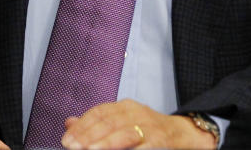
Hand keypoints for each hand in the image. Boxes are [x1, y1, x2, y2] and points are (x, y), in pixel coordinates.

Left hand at [61, 100, 216, 149]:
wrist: (184, 132)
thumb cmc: (149, 129)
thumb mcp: (122, 121)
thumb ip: (96, 122)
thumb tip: (69, 123)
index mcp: (123, 106)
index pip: (97, 113)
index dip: (81, 126)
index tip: (67, 139)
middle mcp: (135, 111)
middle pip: (108, 122)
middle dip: (88, 135)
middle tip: (74, 147)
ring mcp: (149, 125)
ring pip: (124, 132)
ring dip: (106, 143)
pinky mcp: (161, 139)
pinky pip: (145, 145)